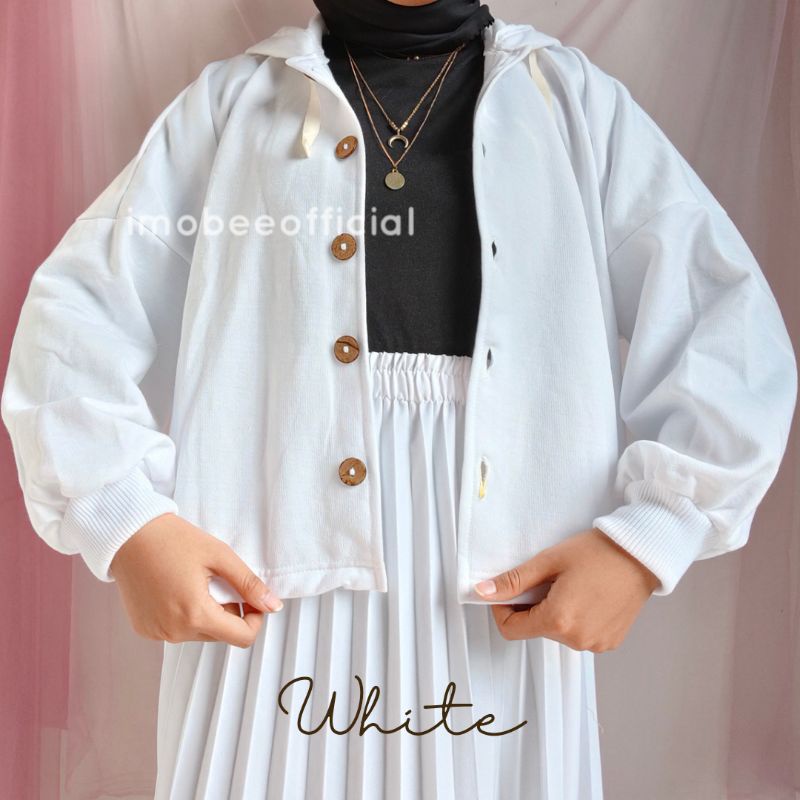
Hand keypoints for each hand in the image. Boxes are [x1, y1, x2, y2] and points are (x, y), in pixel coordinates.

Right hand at [109, 512, 283, 647]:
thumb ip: (249, 583)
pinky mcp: (145, 630)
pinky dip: (186, 615)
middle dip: (230, 613)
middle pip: (221, 635)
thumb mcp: (219, 556)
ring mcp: (157, 633)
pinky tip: (178, 589)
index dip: (255, 618)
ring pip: (200, 633)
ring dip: (207, 614)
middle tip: (220, 581)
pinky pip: (177, 630)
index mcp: (195, 614)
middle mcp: (174, 632)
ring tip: (196, 582)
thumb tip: (273, 606)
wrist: (128, 534)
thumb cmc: (172, 539)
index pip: (242, 638)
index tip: (252, 597)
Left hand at [473, 527, 660, 651]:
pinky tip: (588, 596)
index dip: (503, 609)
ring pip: (558, 632)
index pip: (511, 630)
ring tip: (573, 585)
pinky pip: (579, 634)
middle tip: (550, 579)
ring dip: (556, 612)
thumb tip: (481, 591)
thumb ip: (514, 581)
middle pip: (536, 630)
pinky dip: (576, 618)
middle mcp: (577, 639)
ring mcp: (595, 644)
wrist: (642, 554)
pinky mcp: (609, 642)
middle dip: (534, 606)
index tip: (510, 591)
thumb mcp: (549, 561)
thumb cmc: (598, 552)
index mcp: (559, 620)